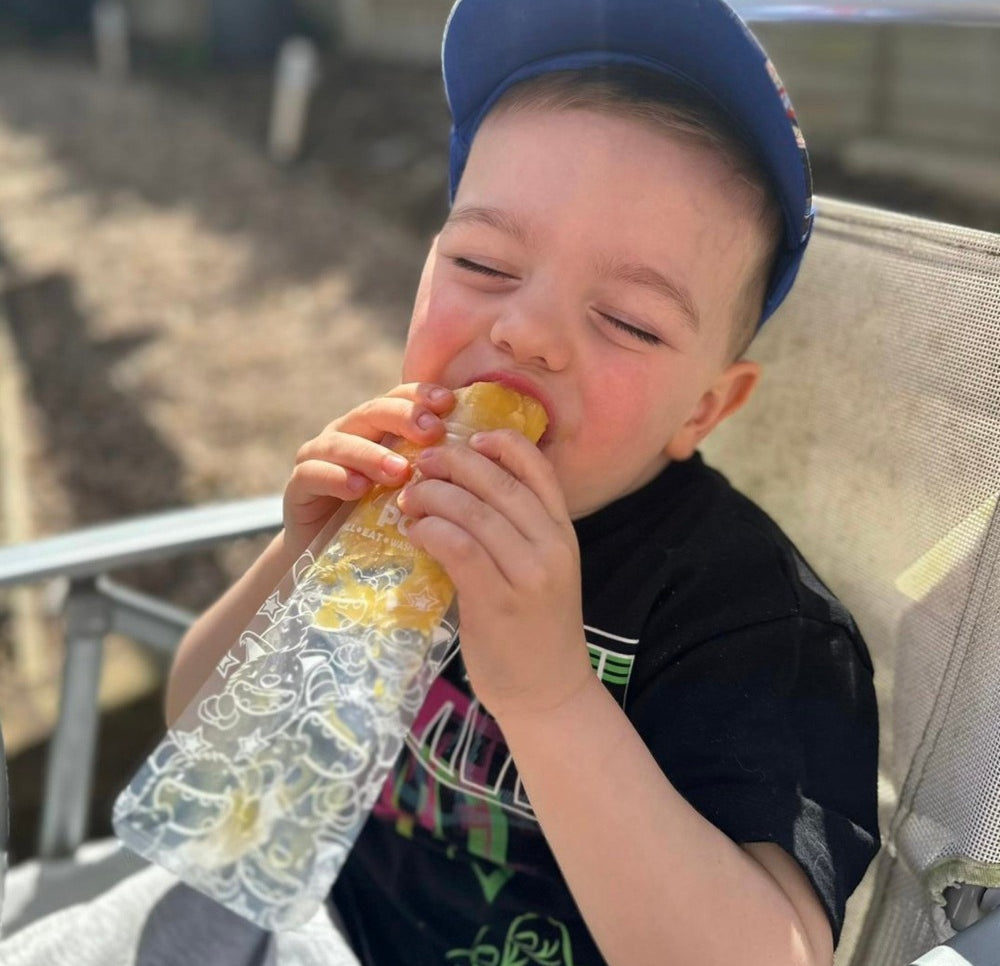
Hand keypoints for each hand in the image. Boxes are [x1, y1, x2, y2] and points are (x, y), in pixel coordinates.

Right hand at [283, 383, 453, 553]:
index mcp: (379, 429)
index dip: (422, 395)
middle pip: (373, 412)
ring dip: (372, 454)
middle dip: (402, 417)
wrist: (333, 558)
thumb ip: (438, 472)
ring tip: (400, 471)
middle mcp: (349, 433)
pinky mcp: (299, 486)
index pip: (400, 398)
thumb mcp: (413, 493)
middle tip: (431, 432)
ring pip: (342, 442)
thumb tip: (485, 460)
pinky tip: (357, 489)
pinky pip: (313, 474)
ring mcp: (320, 456)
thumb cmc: (383, 523)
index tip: (449, 403)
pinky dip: (335, 478)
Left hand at [397, 429, 593, 722]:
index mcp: (563, 533)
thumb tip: (465, 490)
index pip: (538, 469)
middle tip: (422, 461)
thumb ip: (516, 532)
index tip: (470, 438)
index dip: (503, 443)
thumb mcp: (541, 570)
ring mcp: (527, 575)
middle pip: (499, 482)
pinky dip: (430, 529)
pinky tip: (414, 531)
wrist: (548, 692)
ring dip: (433, 495)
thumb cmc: (535, 628)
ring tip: (408, 497)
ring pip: (474, 511)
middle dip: (454, 463)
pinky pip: (458, 547)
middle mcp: (552, 547)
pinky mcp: (497, 602)